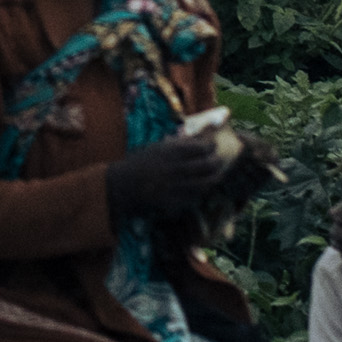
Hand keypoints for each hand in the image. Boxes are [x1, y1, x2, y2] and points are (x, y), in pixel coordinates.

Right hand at [101, 137, 233, 224]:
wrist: (123, 185)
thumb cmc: (139, 162)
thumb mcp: (158, 147)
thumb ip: (178, 144)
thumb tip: (198, 139)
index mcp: (172, 151)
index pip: (202, 147)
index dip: (211, 146)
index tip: (213, 146)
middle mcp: (177, 168)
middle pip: (208, 165)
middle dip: (217, 162)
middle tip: (219, 161)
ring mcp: (177, 186)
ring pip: (205, 183)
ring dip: (212, 178)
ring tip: (215, 175)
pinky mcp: (174, 202)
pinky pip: (193, 198)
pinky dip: (199, 193)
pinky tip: (199, 189)